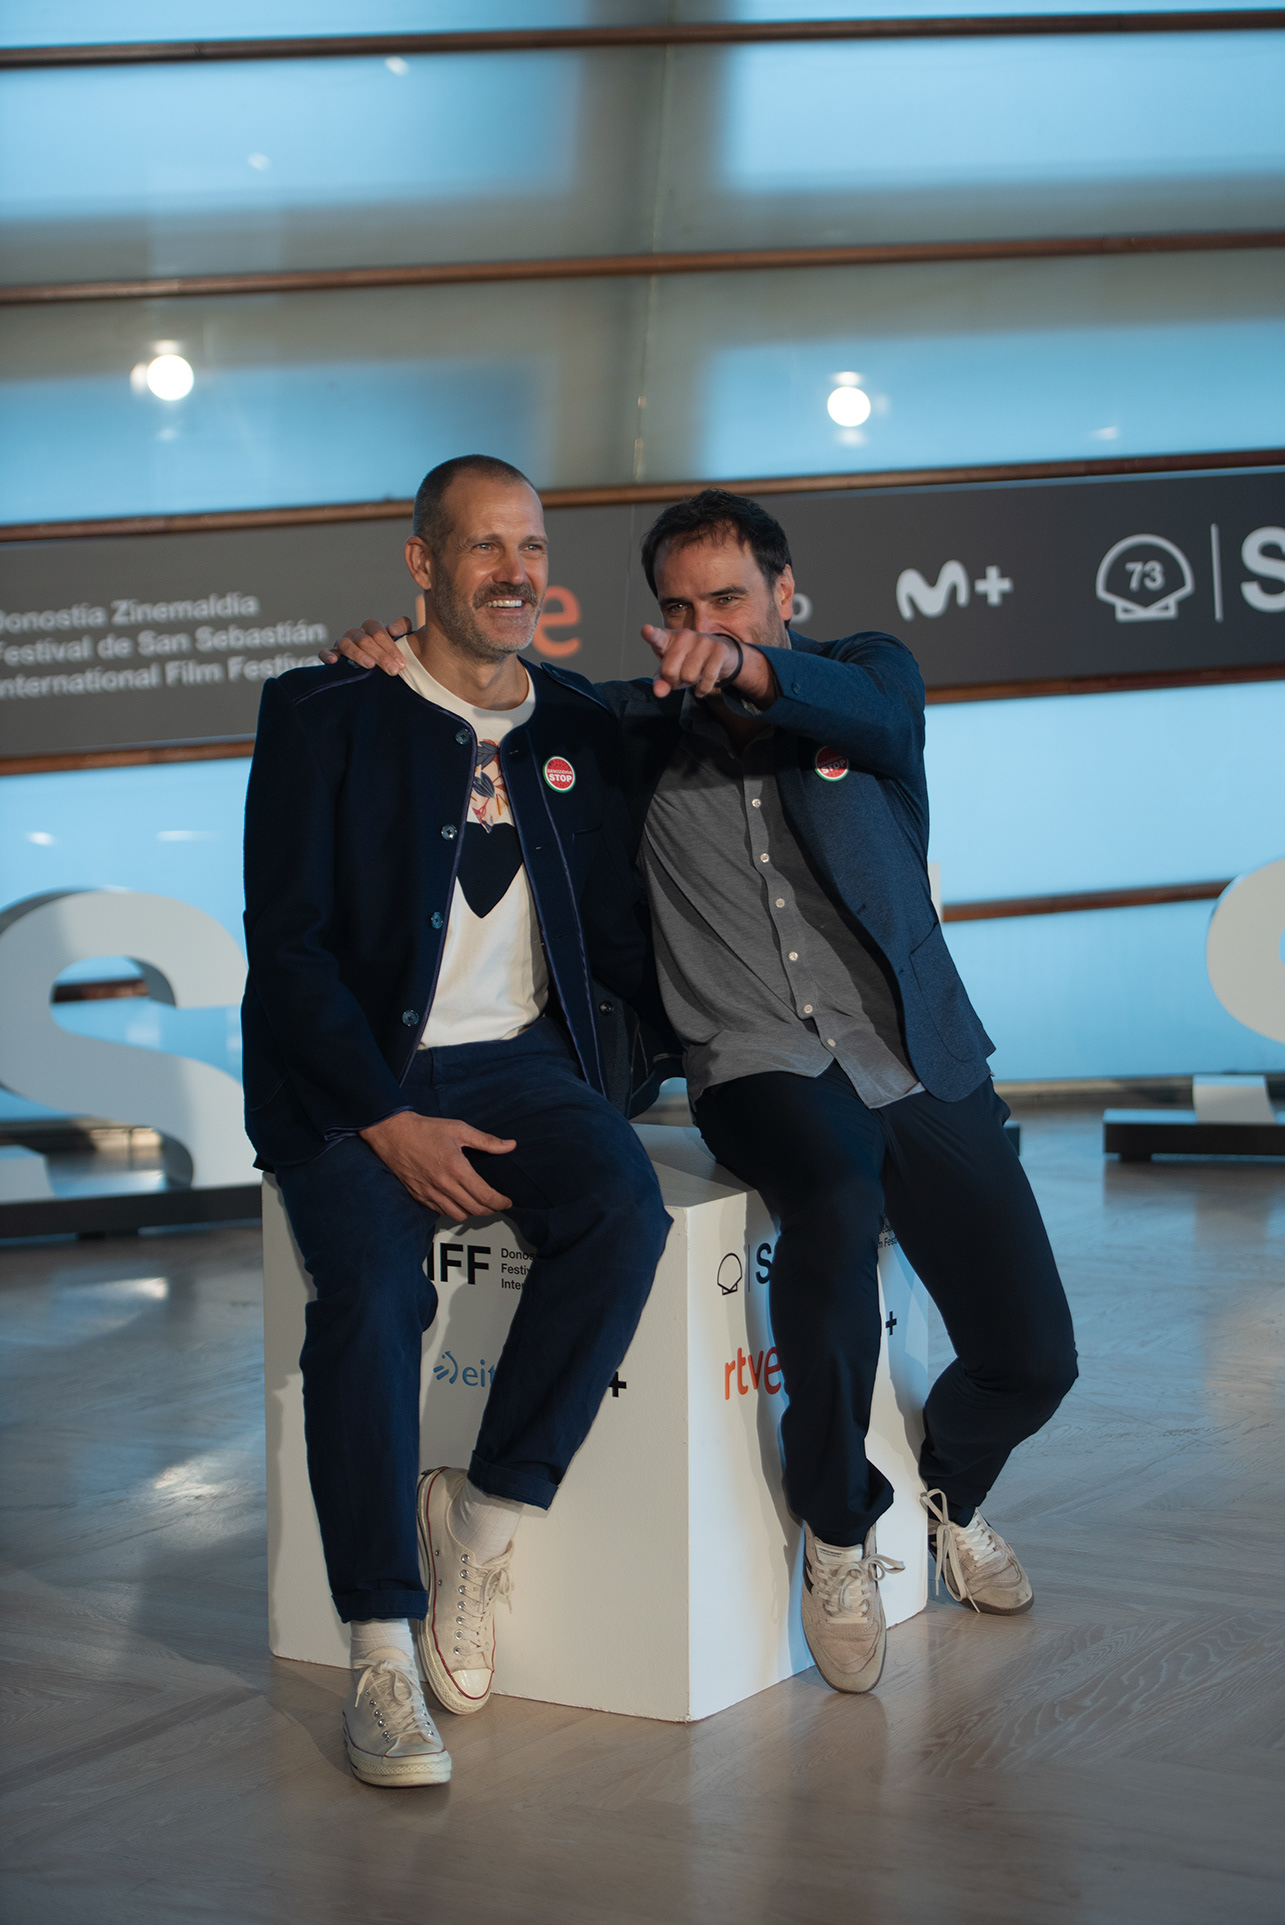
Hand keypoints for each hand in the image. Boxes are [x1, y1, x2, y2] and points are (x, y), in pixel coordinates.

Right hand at [319, 616, 411, 675]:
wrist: (377, 663)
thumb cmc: (389, 650)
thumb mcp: (399, 637)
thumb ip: (402, 627)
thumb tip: (393, 629)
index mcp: (371, 628)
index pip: (378, 632)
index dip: (390, 647)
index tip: (401, 663)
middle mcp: (356, 633)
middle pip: (365, 640)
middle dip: (380, 655)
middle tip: (393, 670)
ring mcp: (343, 643)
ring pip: (347, 644)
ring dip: (359, 655)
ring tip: (370, 665)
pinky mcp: (333, 654)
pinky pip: (325, 652)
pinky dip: (327, 655)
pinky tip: (334, 661)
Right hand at [360, 1111, 515, 1217]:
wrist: (393, 1134)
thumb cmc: (424, 1130)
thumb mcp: (459, 1129)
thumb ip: (487, 1141)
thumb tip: (510, 1145)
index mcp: (456, 1168)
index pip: (485, 1196)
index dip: (500, 1202)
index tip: (507, 1202)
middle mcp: (443, 1184)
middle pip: (474, 1210)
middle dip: (490, 1210)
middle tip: (497, 1204)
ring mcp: (430, 1193)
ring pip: (458, 1215)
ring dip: (472, 1213)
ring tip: (479, 1205)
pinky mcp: (419, 1196)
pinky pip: (440, 1213)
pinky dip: (453, 1211)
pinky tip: (458, 1202)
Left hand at [641, 625, 775, 703]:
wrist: (720, 655)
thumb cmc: (689, 662)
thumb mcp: (671, 671)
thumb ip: (661, 681)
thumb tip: (659, 692)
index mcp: (667, 638)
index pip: (656, 637)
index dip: (650, 634)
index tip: (646, 630)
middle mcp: (684, 635)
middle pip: (670, 671)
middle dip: (675, 681)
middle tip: (682, 674)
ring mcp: (702, 640)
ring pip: (688, 677)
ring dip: (691, 683)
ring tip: (695, 674)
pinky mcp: (718, 650)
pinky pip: (706, 679)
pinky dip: (703, 689)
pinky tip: (702, 687)